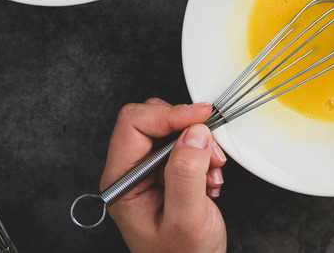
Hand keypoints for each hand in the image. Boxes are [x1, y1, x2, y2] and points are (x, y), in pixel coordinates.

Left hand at [100, 98, 226, 252]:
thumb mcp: (187, 218)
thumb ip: (187, 174)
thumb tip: (194, 132)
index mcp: (122, 181)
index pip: (134, 124)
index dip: (169, 115)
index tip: (200, 117)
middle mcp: (131, 172)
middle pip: (152, 119)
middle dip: (187, 129)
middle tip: (210, 153)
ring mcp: (149, 171)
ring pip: (172, 129)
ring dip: (200, 145)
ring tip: (211, 175)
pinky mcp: (167, 172)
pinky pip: (186, 144)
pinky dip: (205, 155)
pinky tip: (209, 181)